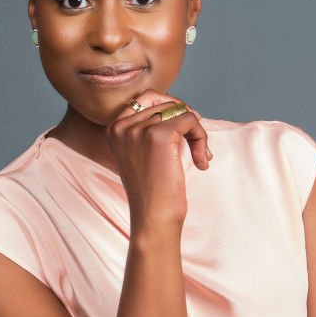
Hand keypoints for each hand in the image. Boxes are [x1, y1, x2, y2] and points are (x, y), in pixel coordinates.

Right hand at [106, 89, 210, 231]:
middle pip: (166, 103)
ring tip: (201, 157)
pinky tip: (202, 161)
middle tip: (198, 148)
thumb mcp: (141, 154)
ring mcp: (139, 129)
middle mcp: (122, 125)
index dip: (171, 110)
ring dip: (197, 133)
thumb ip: (150, 128)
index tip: (185, 133)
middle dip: (187, 123)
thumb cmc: (152, 191)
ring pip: (181, 111)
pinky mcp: (160, 136)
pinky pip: (191, 120)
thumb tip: (182, 105)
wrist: (153, 218)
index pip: (147, 98)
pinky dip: (202, 138)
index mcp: (113, 128)